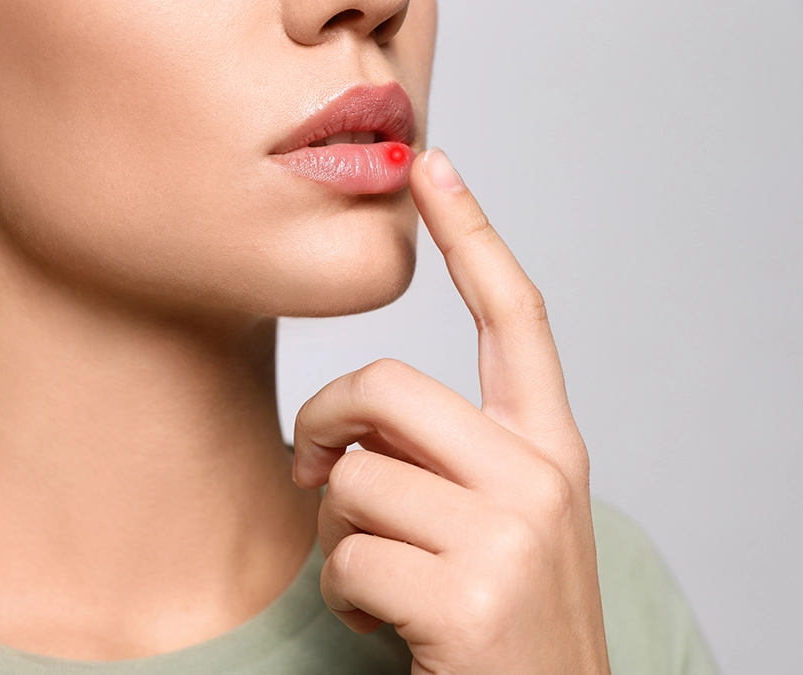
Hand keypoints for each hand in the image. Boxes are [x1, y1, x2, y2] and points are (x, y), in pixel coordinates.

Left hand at [292, 148, 610, 674]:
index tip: (431, 166)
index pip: (516, 318)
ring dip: (335, 534)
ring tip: (377, 578)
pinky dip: (341, 594)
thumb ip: (442, 455)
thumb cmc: (500, 623)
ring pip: (351, 480)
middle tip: (310, 467)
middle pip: (388, 384)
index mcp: (552, 450)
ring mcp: (510, 536)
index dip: (471, 234)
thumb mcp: (494, 524)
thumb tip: (341, 426)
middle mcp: (541, 478)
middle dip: (321, 420)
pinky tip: (383, 623)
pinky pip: (345, 556)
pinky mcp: (468, 597)